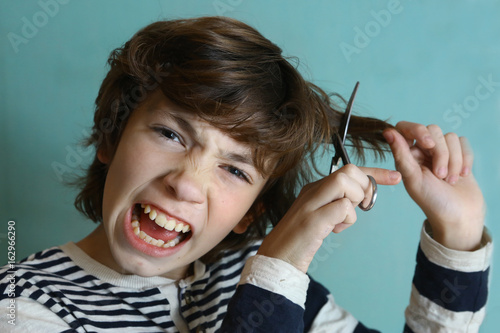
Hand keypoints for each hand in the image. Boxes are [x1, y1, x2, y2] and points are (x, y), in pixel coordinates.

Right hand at [257, 164, 400, 272]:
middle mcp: (312, 191)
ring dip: (353, 203)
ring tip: (341, 221)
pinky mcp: (312, 220)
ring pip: (345, 183)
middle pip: (348, 170)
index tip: (394, 178)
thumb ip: (336, 205)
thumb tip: (361, 198)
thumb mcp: (321, 216)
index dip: (375, 172)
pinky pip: (342, 208)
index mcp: (315, 188)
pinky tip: (334, 230)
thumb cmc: (301, 239)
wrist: (277, 257)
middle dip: (364, 187)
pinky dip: (346, 220)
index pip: (349, 170)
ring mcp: (311, 203)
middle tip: (360, 207)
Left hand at [383, 122, 484, 250]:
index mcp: (406, 154)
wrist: (458, 216)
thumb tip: (388, 131)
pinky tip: (462, 175)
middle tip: (439, 176)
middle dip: (440, 153)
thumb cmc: (432, 200)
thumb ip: (401, 155)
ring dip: (453, 160)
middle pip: (433, 130)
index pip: (406, 127)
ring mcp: (441, 151)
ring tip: (449, 180)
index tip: (428, 145)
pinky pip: (464, 142)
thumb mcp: (413, 179)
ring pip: (450, 137)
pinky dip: (465, 159)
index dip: (418, 130)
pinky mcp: (459, 154)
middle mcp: (422, 150)